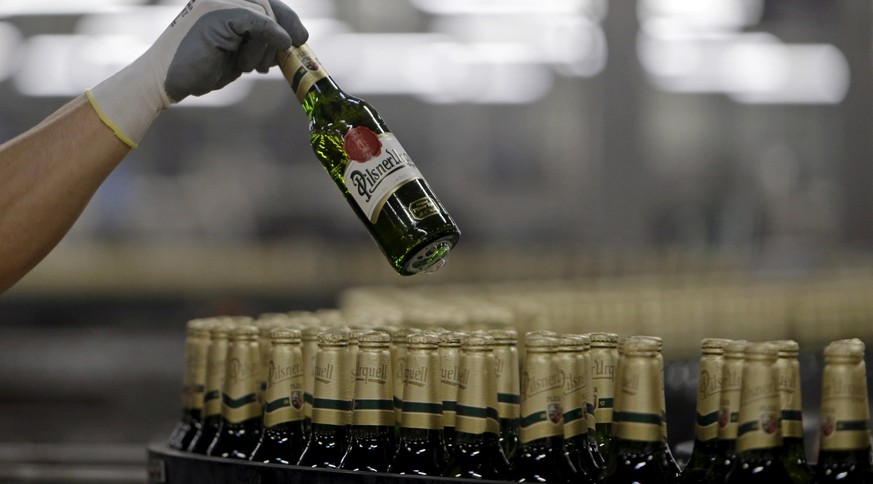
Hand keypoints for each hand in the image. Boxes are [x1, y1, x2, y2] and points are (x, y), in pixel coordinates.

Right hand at [86, 0, 307, 147]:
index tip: (301, 37)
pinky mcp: (218, 14)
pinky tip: (281, 44)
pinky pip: (257, 21)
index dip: (286, 17)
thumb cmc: (200, 67)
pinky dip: (273, 34)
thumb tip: (290, 39)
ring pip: (265, 16)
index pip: (264, 2)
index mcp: (223, 2)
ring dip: (267, 45)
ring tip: (250, 65)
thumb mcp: (237, 52)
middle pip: (269, 6)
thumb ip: (258, 41)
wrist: (167, 80)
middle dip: (286, 29)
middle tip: (291, 48)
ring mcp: (218, 2)